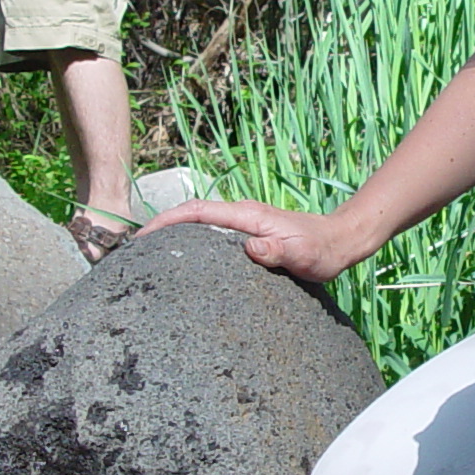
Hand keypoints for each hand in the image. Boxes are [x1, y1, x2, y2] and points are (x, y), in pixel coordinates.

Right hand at [140, 196, 367, 282]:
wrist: (341, 242)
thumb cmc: (322, 250)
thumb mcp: (302, 255)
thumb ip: (276, 250)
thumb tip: (250, 246)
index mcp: (247, 216)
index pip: (197, 212)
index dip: (167, 220)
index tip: (142, 235)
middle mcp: (241, 216)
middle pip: (190, 216)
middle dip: (160, 227)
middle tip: (133, 252)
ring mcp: (244, 225)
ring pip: (199, 225)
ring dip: (174, 235)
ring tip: (149, 258)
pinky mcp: (248, 235)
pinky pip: (211, 235)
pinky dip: (191, 243)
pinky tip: (184, 263)